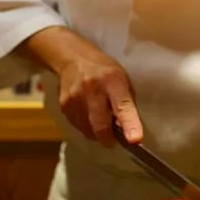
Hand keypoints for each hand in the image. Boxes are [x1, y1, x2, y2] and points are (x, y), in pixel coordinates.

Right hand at [17, 26, 141, 146]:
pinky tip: (88, 113)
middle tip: (113, 139)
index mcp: (113, 81)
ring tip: (99, 117)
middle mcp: (93, 89)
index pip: (123, 107)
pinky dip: (86, 126)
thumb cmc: (105, 74)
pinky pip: (78, 127)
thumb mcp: (123, 81)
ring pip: (88, 131)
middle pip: (101, 126)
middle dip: (109, 139)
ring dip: (96, 132)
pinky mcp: (64, 106)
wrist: (74, 59)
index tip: (135, 139)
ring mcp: (75, 98)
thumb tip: (129, 134)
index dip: (130, 125)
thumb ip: (126, 106)